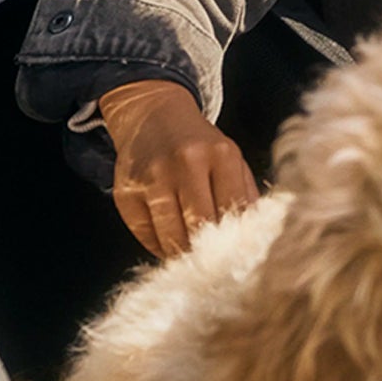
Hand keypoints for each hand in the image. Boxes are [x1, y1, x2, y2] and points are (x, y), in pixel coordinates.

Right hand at [100, 79, 259, 258]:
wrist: (153, 115)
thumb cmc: (200, 143)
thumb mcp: (230, 157)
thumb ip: (244, 193)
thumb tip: (256, 235)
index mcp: (220, 154)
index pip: (232, 209)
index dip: (236, 238)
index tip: (239, 256)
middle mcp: (185, 164)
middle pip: (200, 226)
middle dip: (208, 251)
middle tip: (214, 265)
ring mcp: (152, 178)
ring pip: (170, 236)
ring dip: (181, 253)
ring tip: (191, 258)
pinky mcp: (125, 192)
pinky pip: (143, 234)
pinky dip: (157, 247)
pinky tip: (168, 245)